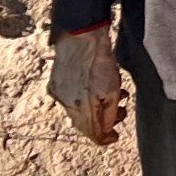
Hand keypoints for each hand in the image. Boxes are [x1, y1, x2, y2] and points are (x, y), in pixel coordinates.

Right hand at [47, 29, 127, 145]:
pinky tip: (98, 90)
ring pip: (78, 111)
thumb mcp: (112, 91)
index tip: (114, 136)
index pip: (91, 134)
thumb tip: (106, 132)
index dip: (104, 138)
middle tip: (120, 112)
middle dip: (104, 121)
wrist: (81, 37)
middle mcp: (66, 104)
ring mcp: (59, 94)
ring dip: (97, 108)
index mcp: (80, 108)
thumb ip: (109, 115)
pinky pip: (70, 99)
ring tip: (116, 96)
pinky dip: (85, 99)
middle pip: (85, 123)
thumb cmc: (99, 62)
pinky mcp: (55, 84)